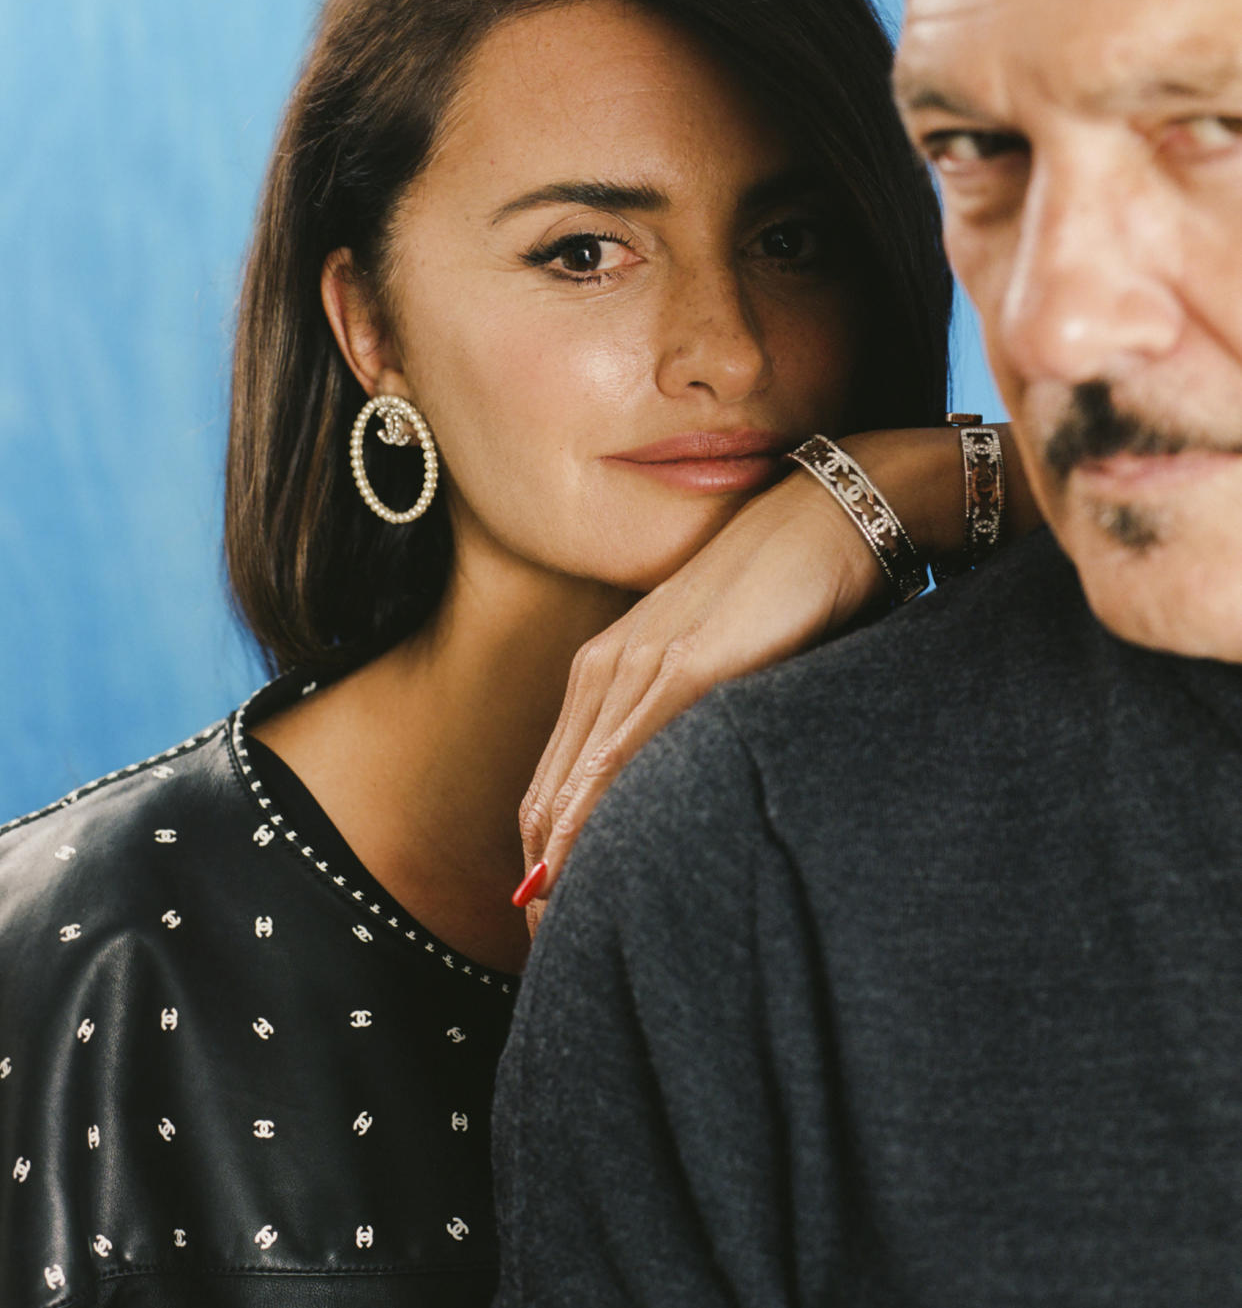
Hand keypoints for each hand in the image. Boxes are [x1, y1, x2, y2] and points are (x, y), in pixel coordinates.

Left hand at [517, 425, 1037, 931]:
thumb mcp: (717, 670)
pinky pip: (627, 759)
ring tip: (567, 940)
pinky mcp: (692, 666)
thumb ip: (684, 727)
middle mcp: (608, 670)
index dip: (542, 866)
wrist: (826, 516)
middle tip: (554, 958)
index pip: (551, 789)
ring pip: (574, 791)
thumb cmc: (783, 596)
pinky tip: (598, 874)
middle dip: (541, 887)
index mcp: (607, 672)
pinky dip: (600, 824)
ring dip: (562, 872)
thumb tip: (678, 804)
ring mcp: (643, 666)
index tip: (553, 927)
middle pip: (547, 803)